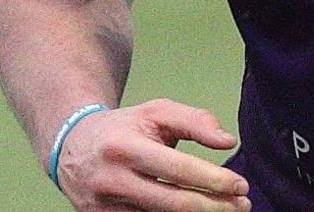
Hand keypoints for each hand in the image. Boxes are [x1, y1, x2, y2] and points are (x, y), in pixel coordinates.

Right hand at [53, 99, 250, 210]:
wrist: (71, 148)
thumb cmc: (123, 128)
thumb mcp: (157, 112)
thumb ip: (195, 121)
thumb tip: (228, 142)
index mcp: (125, 149)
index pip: (178, 170)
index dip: (214, 180)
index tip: (241, 186)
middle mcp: (112, 181)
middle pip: (172, 203)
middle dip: (214, 207)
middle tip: (243, 206)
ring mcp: (103, 208)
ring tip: (226, 211)